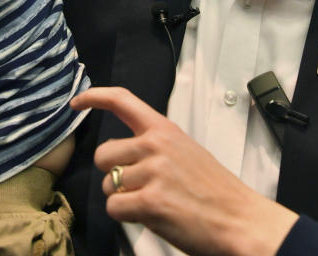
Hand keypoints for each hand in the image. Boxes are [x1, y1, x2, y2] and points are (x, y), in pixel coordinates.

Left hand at [70, 87, 298, 255]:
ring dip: (123, 199)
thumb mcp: (186, 152)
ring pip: (108, 185)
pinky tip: (152, 216)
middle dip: (114, 175)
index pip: (122, 101)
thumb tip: (124, 155)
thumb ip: (156, 146)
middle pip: (103, 155)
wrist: (240, 220)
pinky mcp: (150, 201)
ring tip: (153, 203)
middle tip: (141, 187)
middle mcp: (156, 145)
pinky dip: (126, 217)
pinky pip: (115, 208)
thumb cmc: (215, 191)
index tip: (77, 102)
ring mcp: (153, 172)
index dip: (94, 98)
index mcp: (165, 130)